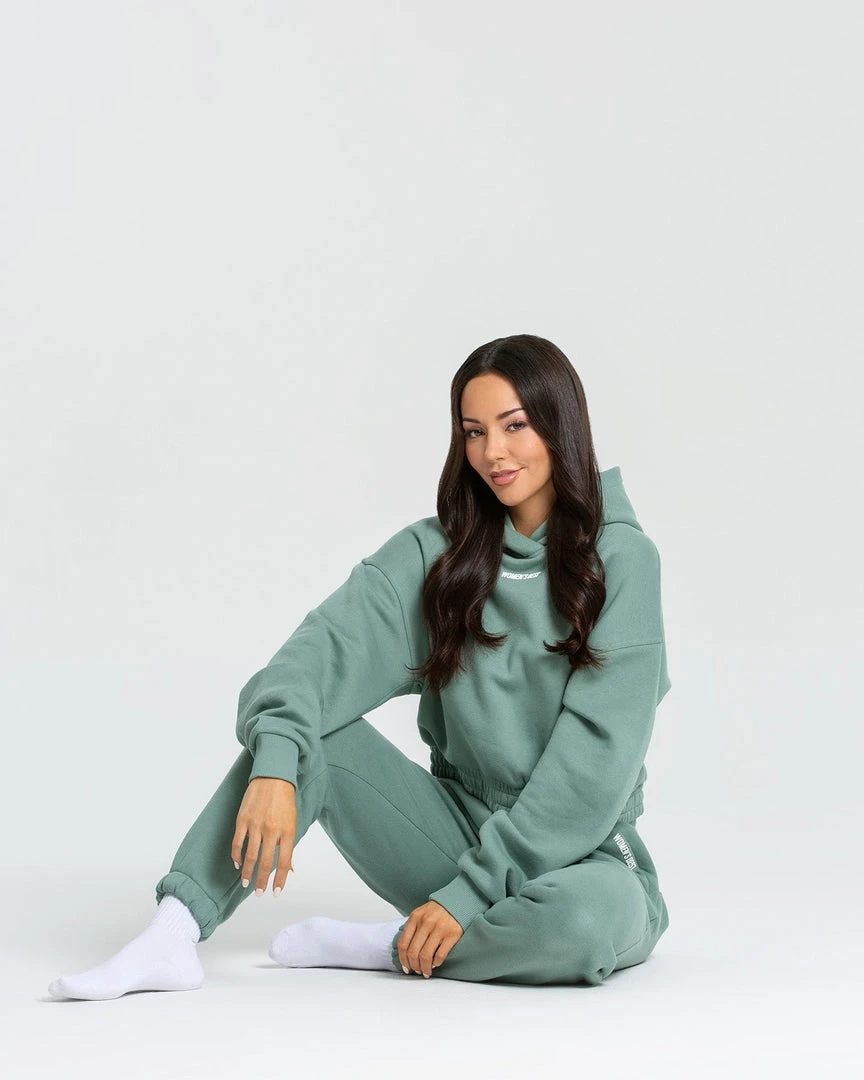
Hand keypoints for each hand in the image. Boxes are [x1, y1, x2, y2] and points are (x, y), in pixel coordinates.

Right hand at [232, 776, 296, 895]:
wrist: (273, 777)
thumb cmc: (285, 800)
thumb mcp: (293, 822)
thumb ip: (289, 845)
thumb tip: (289, 868)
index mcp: (287, 831)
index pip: (284, 862)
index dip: (280, 880)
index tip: (275, 893)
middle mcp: (272, 829)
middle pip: (265, 862)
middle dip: (261, 881)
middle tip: (258, 893)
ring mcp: (256, 824)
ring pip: (249, 856)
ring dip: (247, 873)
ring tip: (246, 883)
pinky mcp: (243, 819)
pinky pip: (237, 842)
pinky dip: (236, 856)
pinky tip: (237, 864)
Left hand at [397, 900, 462, 977]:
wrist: (457, 901)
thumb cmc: (436, 911)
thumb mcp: (420, 914)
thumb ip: (412, 929)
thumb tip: (405, 953)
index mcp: (415, 917)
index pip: (403, 944)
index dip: (403, 959)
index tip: (406, 967)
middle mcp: (426, 922)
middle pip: (413, 952)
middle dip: (413, 966)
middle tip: (416, 971)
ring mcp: (440, 928)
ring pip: (426, 956)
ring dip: (424, 968)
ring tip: (426, 972)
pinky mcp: (452, 934)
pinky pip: (440, 955)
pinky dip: (436, 963)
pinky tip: (435, 964)